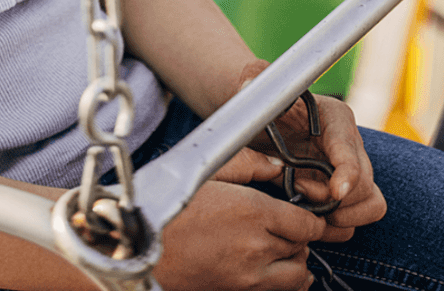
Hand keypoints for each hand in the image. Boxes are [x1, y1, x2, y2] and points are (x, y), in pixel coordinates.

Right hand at [153, 180, 323, 290]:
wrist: (134, 247)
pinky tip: (267, 269)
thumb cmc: (161, 207)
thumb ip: (246, 164)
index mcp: (253, 212)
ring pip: (298, 274)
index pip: (309, 223)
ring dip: (293, 261)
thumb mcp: (202, 172)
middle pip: (303, 247)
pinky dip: (282, 282)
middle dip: (296, 236)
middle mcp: (257, 247)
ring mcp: (249, 277)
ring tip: (275, 249)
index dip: (308, 217)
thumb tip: (275, 166)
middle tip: (278, 226)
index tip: (298, 213)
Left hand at [234, 61, 386, 240]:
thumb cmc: (261, 105)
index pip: (351, 150)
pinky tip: (311, 213)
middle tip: (299, 190)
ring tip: (307, 205)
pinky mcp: (346, 190)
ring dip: (342, 215)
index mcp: (335, 118)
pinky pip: (360, 214)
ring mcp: (352, 169)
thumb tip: (249, 83)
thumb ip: (254, 82)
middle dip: (335, 199)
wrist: (263, 121)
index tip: (336, 192)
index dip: (348, 174)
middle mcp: (351, 144)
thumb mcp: (256, 91)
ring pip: (371, 204)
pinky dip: (340, 223)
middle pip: (366, 185)